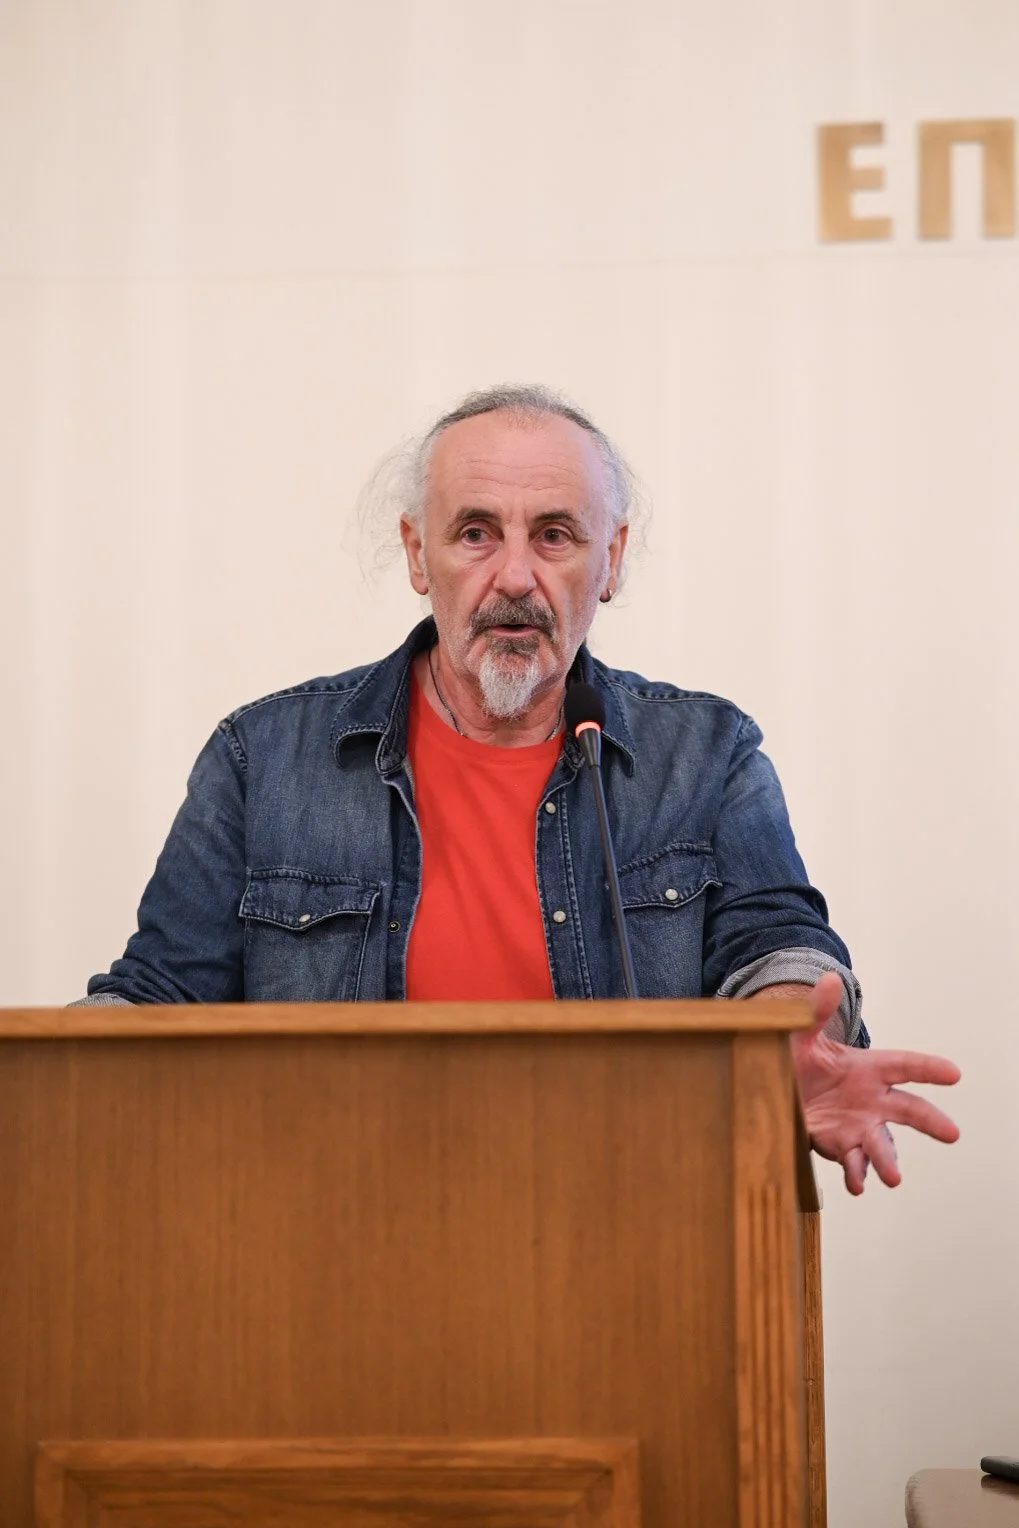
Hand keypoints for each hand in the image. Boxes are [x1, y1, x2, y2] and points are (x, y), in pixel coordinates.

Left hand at [791, 973, 960, 1194]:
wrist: (774, 1087)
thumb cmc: (796, 1058)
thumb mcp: (801, 1033)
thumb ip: (817, 1011)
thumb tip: (829, 978)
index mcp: (868, 1067)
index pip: (905, 1065)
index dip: (929, 1068)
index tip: (954, 1074)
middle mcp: (870, 1099)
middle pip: (908, 1110)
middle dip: (931, 1122)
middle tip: (951, 1133)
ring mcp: (857, 1126)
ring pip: (881, 1144)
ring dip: (888, 1160)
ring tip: (894, 1176)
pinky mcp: (839, 1146)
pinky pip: (853, 1163)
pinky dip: (857, 1174)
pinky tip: (858, 1184)